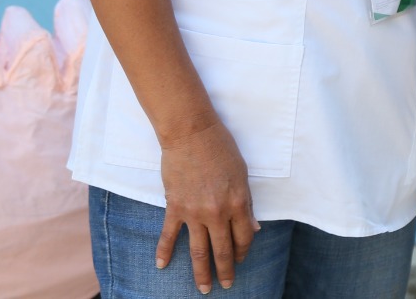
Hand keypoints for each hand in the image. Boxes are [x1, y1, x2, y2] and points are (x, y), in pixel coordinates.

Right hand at [157, 115, 259, 291]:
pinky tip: (162, 266)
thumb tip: (253, 228)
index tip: (241, 258)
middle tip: (227, 285)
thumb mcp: (242, 174)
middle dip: (226, 271)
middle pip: (222, 250)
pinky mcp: (175, 207)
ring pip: (199, 251)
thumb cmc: (220, 148)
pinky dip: (164, 251)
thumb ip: (246, 203)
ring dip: (201, 273)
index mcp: (237, 203)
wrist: (191, 133)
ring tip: (203, 288)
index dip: (244, 251)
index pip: (244, 237)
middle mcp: (217, 212)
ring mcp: (194, 212)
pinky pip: (169, 235)